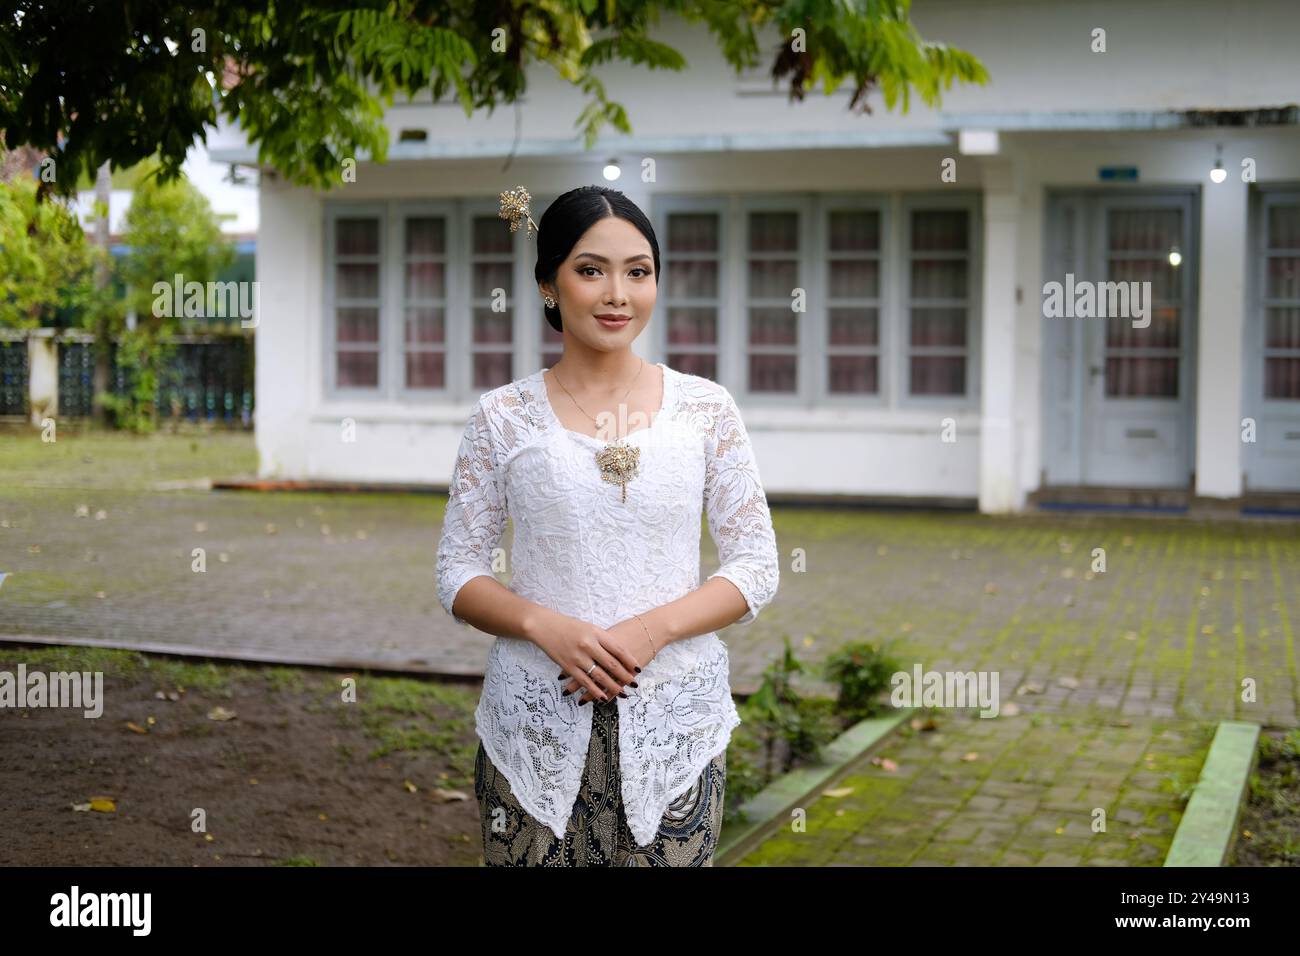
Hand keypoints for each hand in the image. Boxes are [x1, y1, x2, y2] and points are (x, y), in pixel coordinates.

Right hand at [527, 612, 641, 703]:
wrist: (545, 626)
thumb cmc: (570, 626)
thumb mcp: (590, 628)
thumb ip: (604, 640)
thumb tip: (621, 655)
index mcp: (596, 633)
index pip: (618, 649)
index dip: (630, 661)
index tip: (638, 670)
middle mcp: (588, 645)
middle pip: (611, 664)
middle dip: (625, 676)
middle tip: (634, 684)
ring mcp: (578, 657)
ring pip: (600, 676)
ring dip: (613, 687)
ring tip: (623, 693)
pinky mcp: (568, 667)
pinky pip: (584, 682)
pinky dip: (595, 691)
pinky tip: (603, 698)